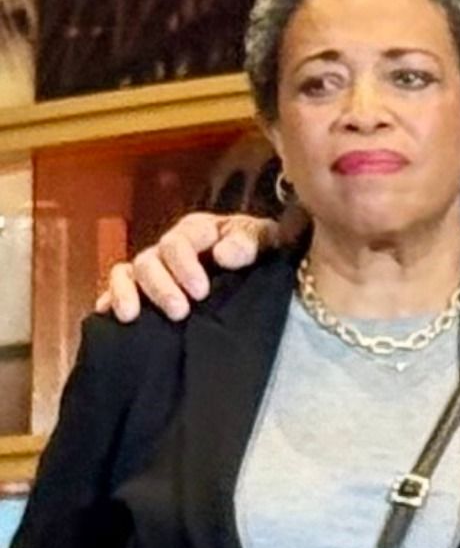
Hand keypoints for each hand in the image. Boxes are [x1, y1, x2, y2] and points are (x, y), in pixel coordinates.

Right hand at [94, 212, 284, 321]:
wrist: (261, 273)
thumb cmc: (261, 251)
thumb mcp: (264, 239)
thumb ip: (248, 242)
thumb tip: (222, 255)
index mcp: (197, 231)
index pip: (178, 242)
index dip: (184, 266)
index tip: (201, 292)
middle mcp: (169, 247)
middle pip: (149, 260)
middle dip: (161, 286)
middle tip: (179, 312)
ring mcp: (155, 267)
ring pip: (128, 273)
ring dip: (128, 293)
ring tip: (131, 316)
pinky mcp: (144, 288)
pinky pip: (117, 288)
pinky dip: (110, 298)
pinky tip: (107, 314)